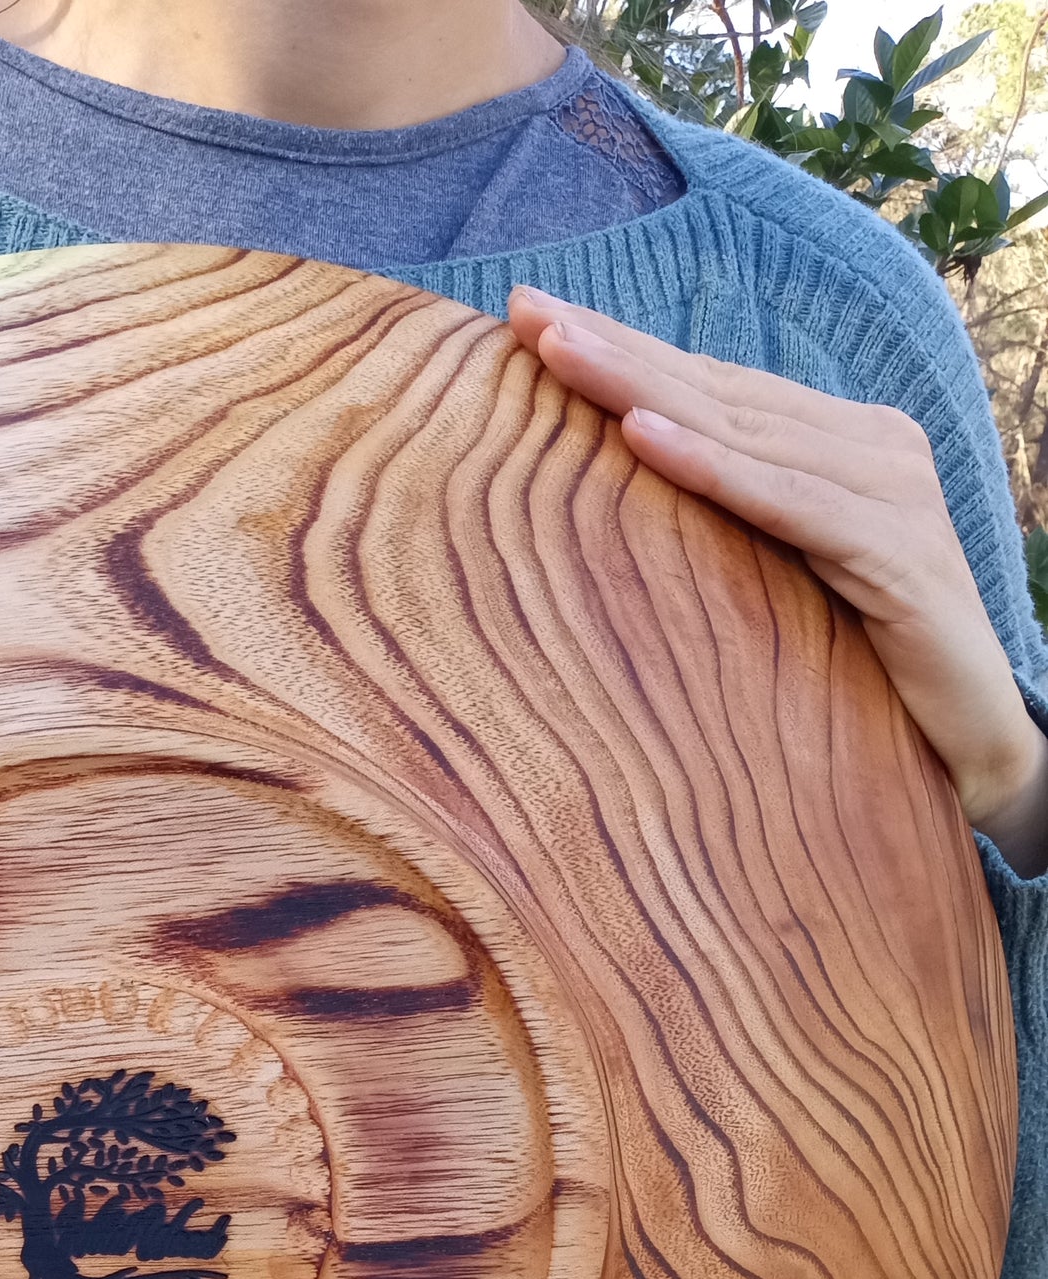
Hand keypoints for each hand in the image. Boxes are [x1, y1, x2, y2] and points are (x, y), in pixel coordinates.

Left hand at [507, 285, 1047, 878]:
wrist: (973, 748)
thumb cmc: (861, 676)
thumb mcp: (776, 590)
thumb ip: (726, 536)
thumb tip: (610, 513)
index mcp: (840, 447)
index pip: (713, 389)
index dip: (624, 351)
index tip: (529, 319)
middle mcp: (873, 449)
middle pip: (718, 391)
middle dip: (616, 348)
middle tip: (524, 311)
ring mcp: (891, 493)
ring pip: (743, 431)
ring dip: (643, 388)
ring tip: (559, 354)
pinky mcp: (897, 553)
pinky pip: (786, 504)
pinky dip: (712, 469)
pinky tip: (643, 436)